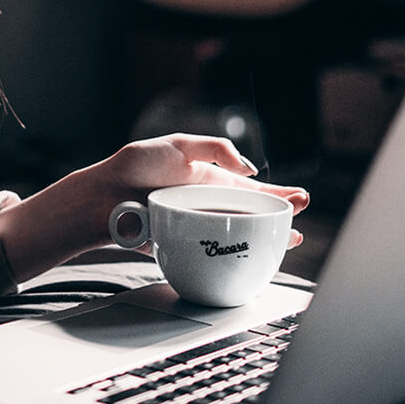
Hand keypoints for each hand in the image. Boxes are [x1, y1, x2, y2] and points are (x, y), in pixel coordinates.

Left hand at [97, 133, 308, 248]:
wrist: (102, 195)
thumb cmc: (135, 166)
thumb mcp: (179, 144)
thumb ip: (215, 149)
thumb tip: (249, 169)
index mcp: (207, 180)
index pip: (248, 188)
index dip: (275, 193)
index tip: (300, 198)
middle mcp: (205, 204)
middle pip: (250, 214)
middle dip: (278, 217)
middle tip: (301, 218)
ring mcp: (196, 226)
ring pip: (237, 236)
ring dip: (264, 239)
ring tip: (289, 240)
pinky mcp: (183, 245)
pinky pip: (213, 253)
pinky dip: (234, 257)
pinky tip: (251, 259)